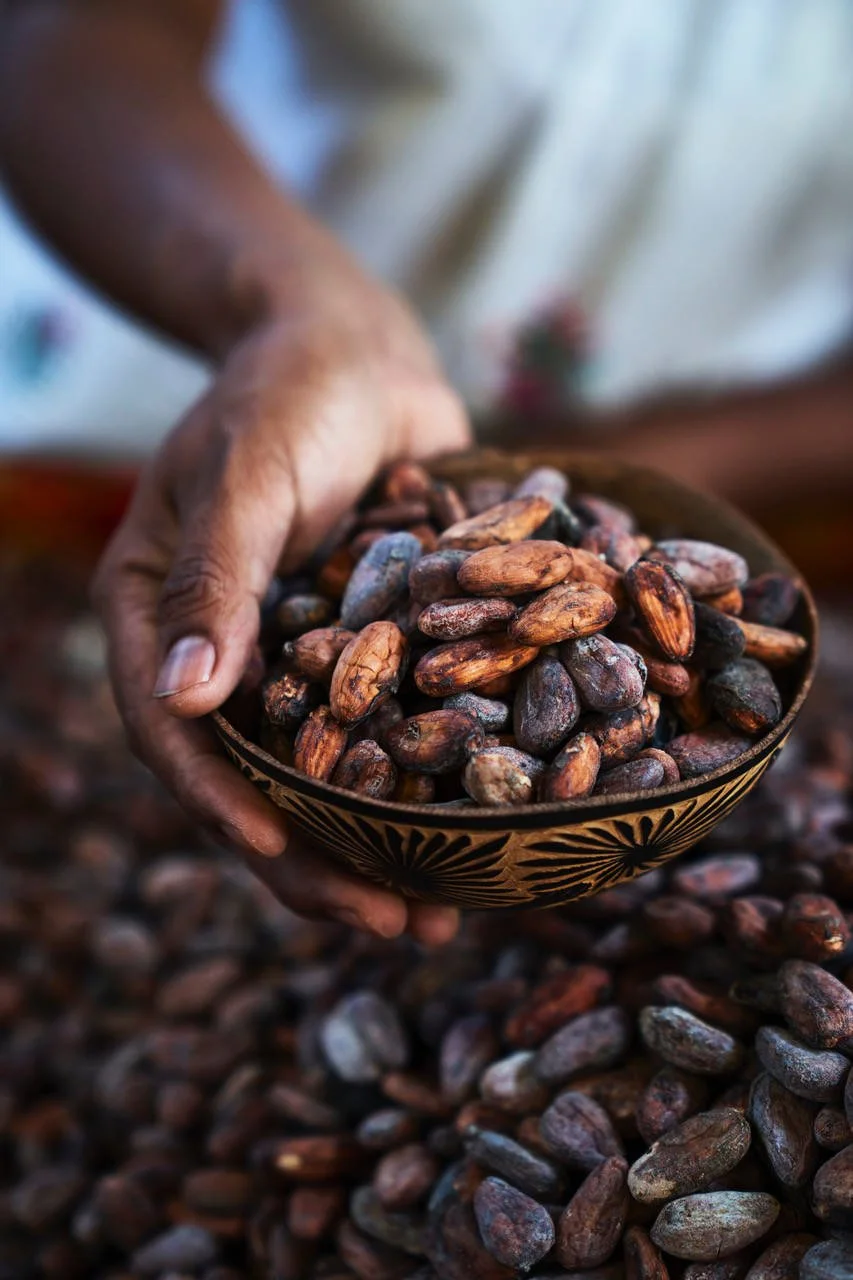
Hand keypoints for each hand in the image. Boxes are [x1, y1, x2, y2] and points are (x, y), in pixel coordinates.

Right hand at [93, 274, 470, 943]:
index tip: (282, 855)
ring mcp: (300, 660)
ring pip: (330, 775)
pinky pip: (393, 728)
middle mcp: (227, 656)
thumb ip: (215, 582)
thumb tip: (184, 703)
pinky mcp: (369, 651)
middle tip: (397, 921)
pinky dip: (429, 778)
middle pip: (258, 782)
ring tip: (448, 909)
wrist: (358, 350)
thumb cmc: (286, 391)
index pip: (175, 737)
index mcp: (160, 622)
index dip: (223, 805)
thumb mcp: (244, 475)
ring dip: (382, 843)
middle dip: (319, 860)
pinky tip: (484, 827)